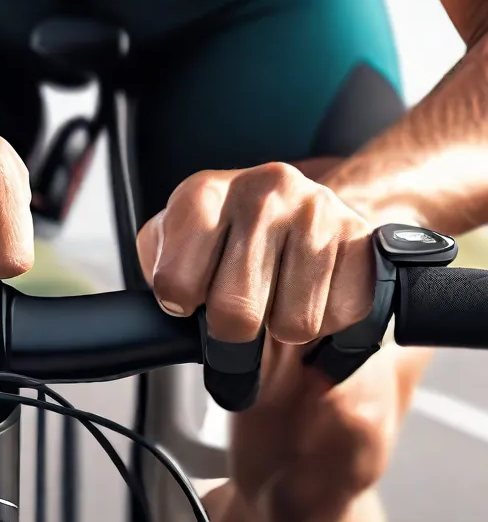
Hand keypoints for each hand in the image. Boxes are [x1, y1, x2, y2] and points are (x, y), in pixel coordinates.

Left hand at [136, 162, 375, 345]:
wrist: (301, 206)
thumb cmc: (223, 238)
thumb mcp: (171, 242)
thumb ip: (157, 268)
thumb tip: (163, 317)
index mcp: (203, 193)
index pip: (175, 284)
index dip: (180, 306)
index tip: (188, 297)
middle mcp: (263, 190)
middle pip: (236, 314)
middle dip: (233, 331)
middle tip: (237, 313)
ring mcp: (317, 211)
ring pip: (293, 326)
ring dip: (282, 327)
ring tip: (277, 297)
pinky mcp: (363, 239)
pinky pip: (339, 319)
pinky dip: (327, 325)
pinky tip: (314, 295)